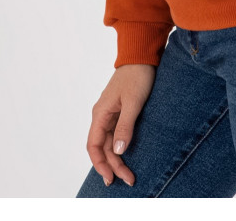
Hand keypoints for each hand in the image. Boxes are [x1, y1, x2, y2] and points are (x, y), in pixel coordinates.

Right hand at [86, 63, 155, 186]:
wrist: (142, 57)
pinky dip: (122, 148)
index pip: (93, 145)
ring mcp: (111, 114)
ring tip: (130, 174)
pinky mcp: (120, 112)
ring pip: (111, 143)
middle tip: (129, 179)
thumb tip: (119, 152)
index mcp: (101, 113)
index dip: (100, 164)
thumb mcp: (133, 103)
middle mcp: (102, 115)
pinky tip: (128, 157)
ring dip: (118, 159)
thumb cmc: (137, 77)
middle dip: (113, 165)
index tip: (111, 178)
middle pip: (103, 147)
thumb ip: (125, 127)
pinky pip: (117, 135)